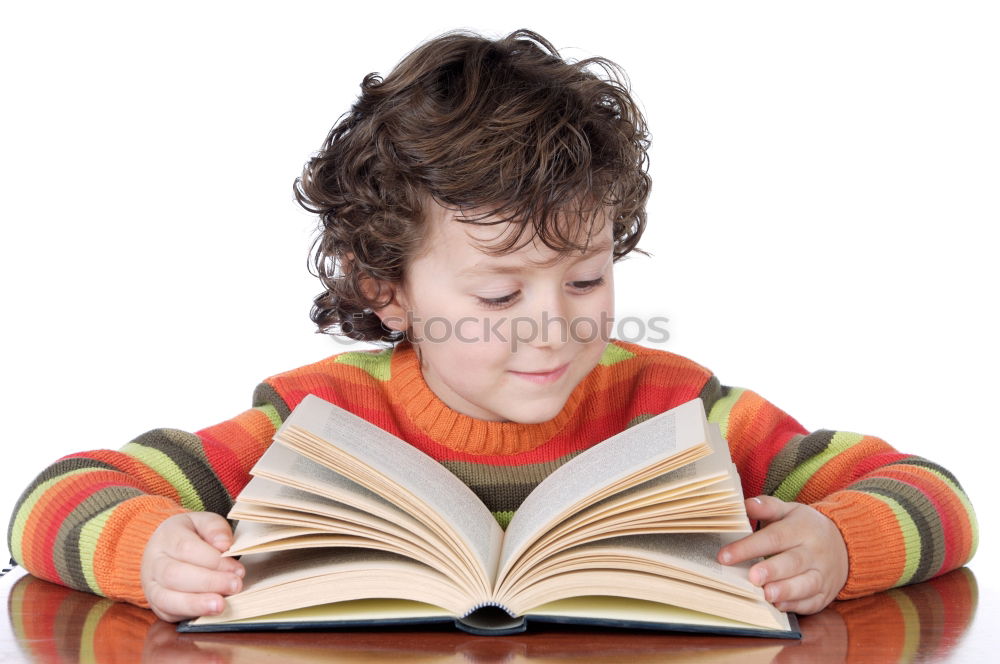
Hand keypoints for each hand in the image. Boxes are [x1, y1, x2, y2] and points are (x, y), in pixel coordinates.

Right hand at [141, 512, 244, 621]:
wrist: (164, 549)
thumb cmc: (190, 535)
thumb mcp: (203, 522)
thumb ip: (215, 528)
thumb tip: (224, 545)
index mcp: (167, 537)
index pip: (187, 549)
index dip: (214, 561)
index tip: (237, 569)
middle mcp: (154, 562)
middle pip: (175, 575)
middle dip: (208, 582)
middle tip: (235, 586)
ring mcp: (151, 585)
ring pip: (167, 597)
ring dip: (196, 604)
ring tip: (220, 605)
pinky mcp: (156, 604)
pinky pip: (168, 612)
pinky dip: (189, 614)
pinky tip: (208, 613)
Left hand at [717, 496, 847, 614]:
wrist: (845, 545)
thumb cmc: (805, 527)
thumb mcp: (789, 511)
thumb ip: (766, 507)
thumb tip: (745, 505)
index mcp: (802, 529)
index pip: (773, 537)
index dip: (748, 547)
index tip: (724, 556)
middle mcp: (814, 552)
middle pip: (793, 562)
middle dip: (772, 570)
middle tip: (752, 577)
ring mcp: (822, 574)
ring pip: (806, 584)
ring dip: (786, 590)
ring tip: (766, 594)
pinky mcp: (824, 594)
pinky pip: (812, 601)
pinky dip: (796, 605)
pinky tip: (779, 605)